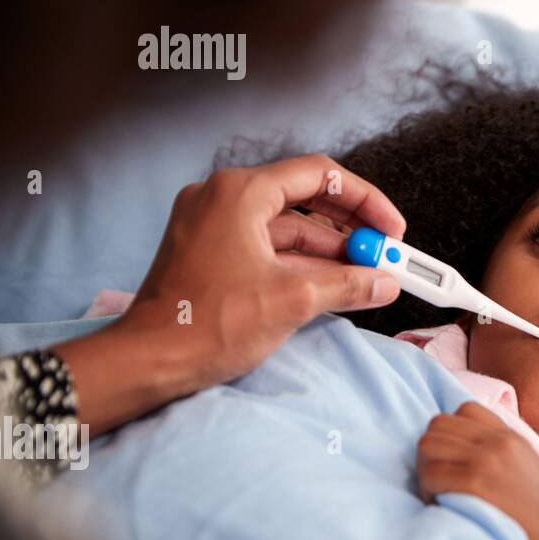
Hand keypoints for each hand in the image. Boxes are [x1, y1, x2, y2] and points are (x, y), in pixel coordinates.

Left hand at [54, 154, 406, 435]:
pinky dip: (298, 263)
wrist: (146, 363)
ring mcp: (211, 224)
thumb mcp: (293, 300)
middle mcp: (222, 197)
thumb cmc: (208, 324)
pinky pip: (265, 246)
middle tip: (385, 252)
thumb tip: (386, 282)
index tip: (392, 230)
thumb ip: (348, 284)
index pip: (320, 176)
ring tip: (366, 275)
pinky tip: (330, 285)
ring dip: (327, 251)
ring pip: (285, 227)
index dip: (366, 201)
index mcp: (240, 192)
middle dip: (350, 228)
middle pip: (303, 198)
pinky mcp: (207, 251)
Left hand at [415, 400, 538, 539]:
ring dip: (425, 468)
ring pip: (428, 443)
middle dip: (432, 450)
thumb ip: (503, 453)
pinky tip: (440, 505)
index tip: (453, 460)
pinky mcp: (474, 484)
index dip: (451, 434)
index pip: (464, 409)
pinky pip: (429, 473)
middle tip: (439, 479)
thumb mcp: (530, 472)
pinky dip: (427, 490)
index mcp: (513, 438)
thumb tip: (464, 449)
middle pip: (439, 423)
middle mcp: (499, 442)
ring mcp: (486, 461)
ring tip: (439, 492)